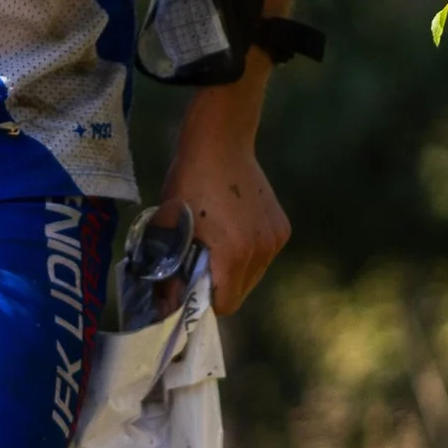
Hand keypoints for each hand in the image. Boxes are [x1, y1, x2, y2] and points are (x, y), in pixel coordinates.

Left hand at [160, 75, 289, 311]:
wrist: (221, 142)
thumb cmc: (189, 181)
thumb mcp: (169, 225)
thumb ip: (168, 270)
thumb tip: (165, 305)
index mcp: (233, 254)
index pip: (225, 304)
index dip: (203, 301)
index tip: (188, 287)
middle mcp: (261, 251)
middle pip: (240, 292)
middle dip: (219, 287)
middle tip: (198, 265)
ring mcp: (275, 239)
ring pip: (253, 275)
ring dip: (235, 271)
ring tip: (215, 245)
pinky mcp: (282, 228)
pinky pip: (263, 256)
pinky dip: (248, 253)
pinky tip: (233, 230)